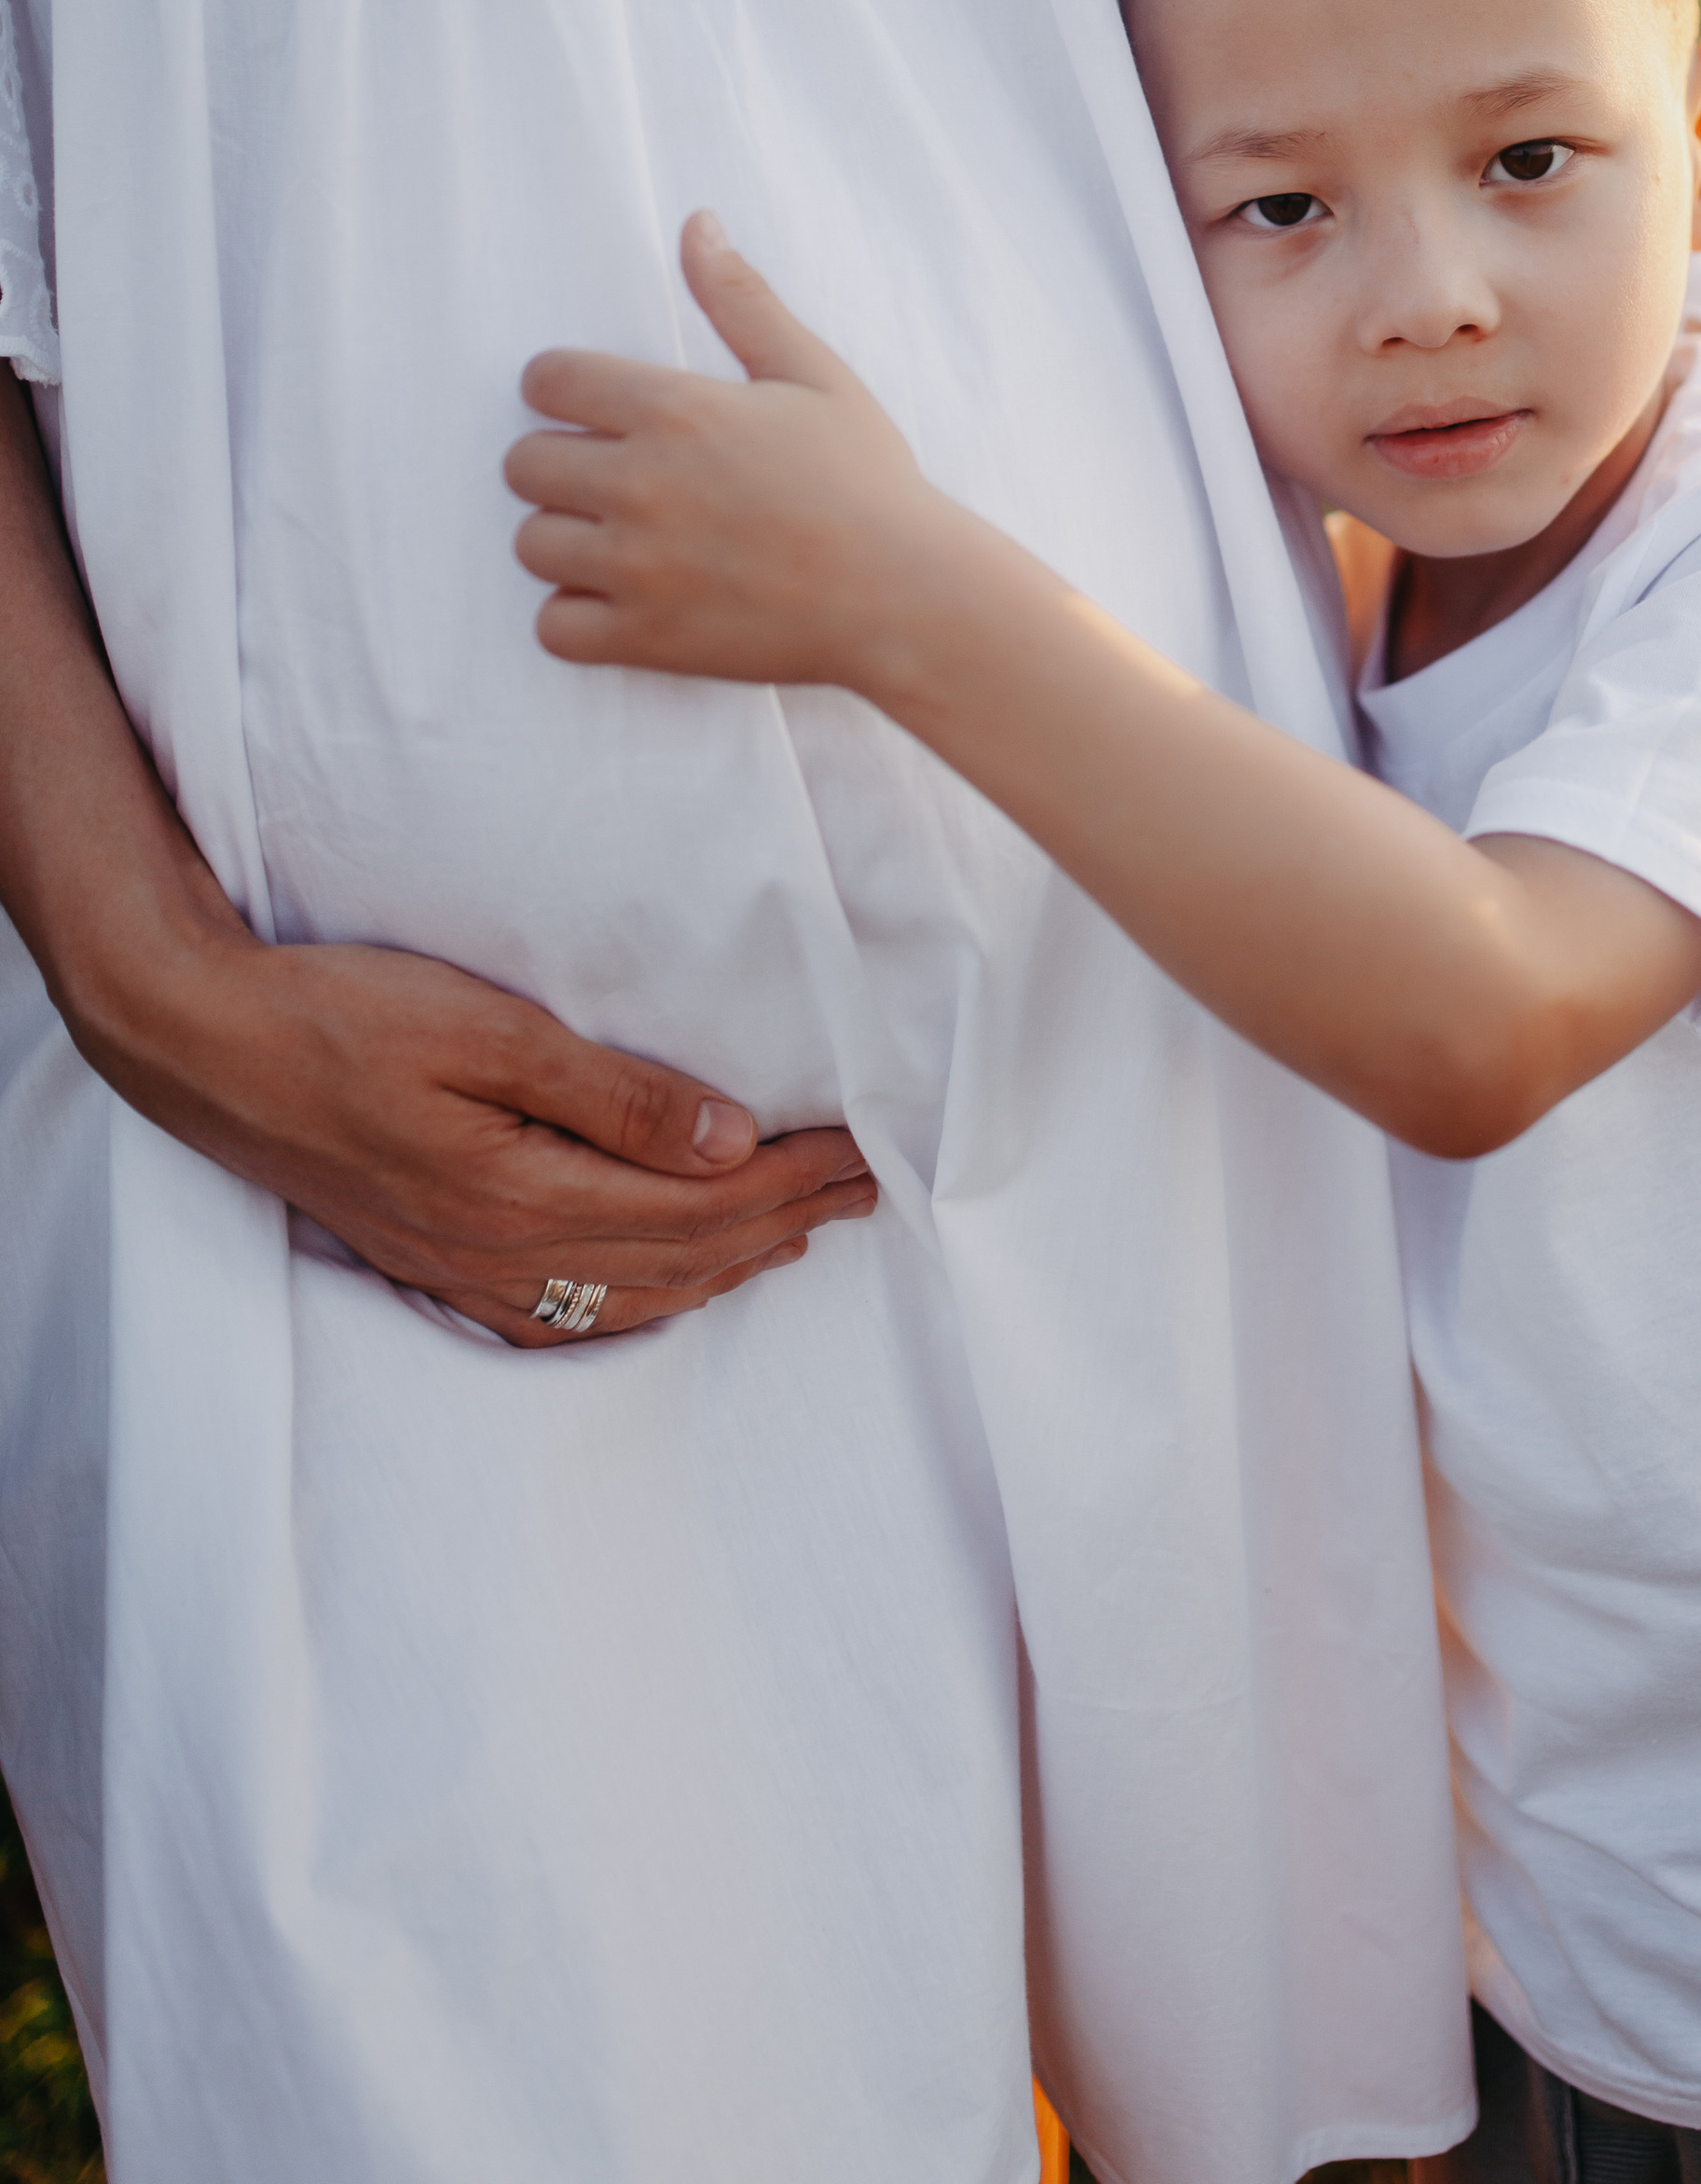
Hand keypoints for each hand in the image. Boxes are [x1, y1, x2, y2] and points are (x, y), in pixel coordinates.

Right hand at [78, 910, 876, 1346]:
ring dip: (729, 1267)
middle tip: (869, 1191)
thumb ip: (612, 1093)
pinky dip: (646, 1302)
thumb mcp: (485, 1030)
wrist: (203, 1049)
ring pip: (633, 1295)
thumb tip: (729, 1141)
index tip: (867, 1151)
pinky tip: (676, 1286)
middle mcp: (501, 1252)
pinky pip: (567, 1315)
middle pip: (682, 1255)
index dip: (794, 1179)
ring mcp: (464, 1269)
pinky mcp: (434, 1263)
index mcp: (523, 1191)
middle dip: (787, 1223)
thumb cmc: (340, 1014)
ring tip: (805, 1235)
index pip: (700, 1200)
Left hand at [508, 212, 944, 692]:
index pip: (547, 379)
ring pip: (531, 544)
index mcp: (675, 409)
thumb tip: (697, 223)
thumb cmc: (868, 481)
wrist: (907, 597)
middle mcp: (641, 484)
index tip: (595, 411)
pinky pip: (553, 627)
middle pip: (523, 464)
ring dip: (565, 541)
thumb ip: (741, 301)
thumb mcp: (813, 374)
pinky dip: (575, 617)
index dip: (562, 390)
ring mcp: (638, 567)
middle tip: (614, 480)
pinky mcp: (645, 638)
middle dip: (558, 465)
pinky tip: (621, 601)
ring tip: (620, 542)